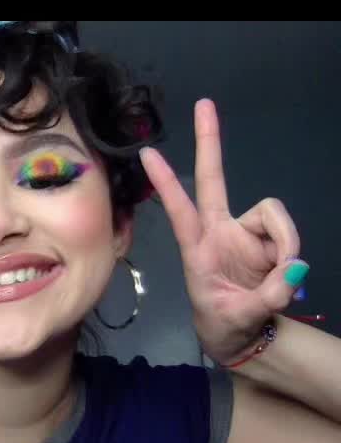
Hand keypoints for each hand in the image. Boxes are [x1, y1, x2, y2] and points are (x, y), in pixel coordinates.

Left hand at [139, 99, 307, 365]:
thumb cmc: (225, 325)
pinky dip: (292, 254)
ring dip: (285, 242)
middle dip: (209, 141)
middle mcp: (219, 231)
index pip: (179, 211)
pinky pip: (287, 235)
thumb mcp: (240, 317)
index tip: (148, 153)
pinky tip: (288, 277)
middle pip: (214, 179)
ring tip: (283, 279)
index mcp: (198, 249)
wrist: (242, 338)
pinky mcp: (268, 239)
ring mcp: (245, 232)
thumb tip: (294, 269)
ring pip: (272, 215)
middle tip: (203, 104)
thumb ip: (268, 297)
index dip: (167, 183)